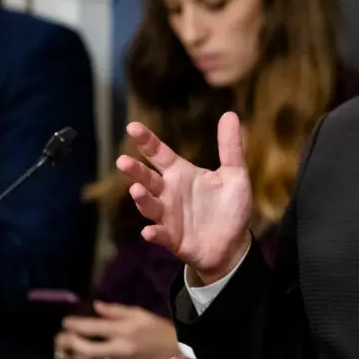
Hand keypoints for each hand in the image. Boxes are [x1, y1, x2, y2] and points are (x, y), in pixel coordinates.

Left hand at [53, 302, 179, 358]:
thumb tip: (95, 307)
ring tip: (64, 349)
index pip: (93, 328)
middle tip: (59, 338)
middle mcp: (120, 348)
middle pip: (87, 350)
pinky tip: (79, 356)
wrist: (174, 350)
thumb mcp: (137, 313)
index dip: (75, 325)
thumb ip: (114, 310)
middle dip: (70, 344)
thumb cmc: (156, 328)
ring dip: (74, 356)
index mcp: (124, 330)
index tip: (65, 322)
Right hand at [118, 113, 251, 283]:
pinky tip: (149, 232)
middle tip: (123, 161)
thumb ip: (231, 147)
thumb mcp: (235, 174)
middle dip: (135, 170)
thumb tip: (230, 114)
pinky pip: (160, 235)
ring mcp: (168, 216)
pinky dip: (153, 233)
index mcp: (181, 174)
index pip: (159, 153)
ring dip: (141, 198)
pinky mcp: (172, 238)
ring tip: (136, 189)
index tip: (132, 127)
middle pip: (147, 178)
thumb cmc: (230, 207)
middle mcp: (169, 193)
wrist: (233, 244)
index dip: (146, 141)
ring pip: (149, 205)